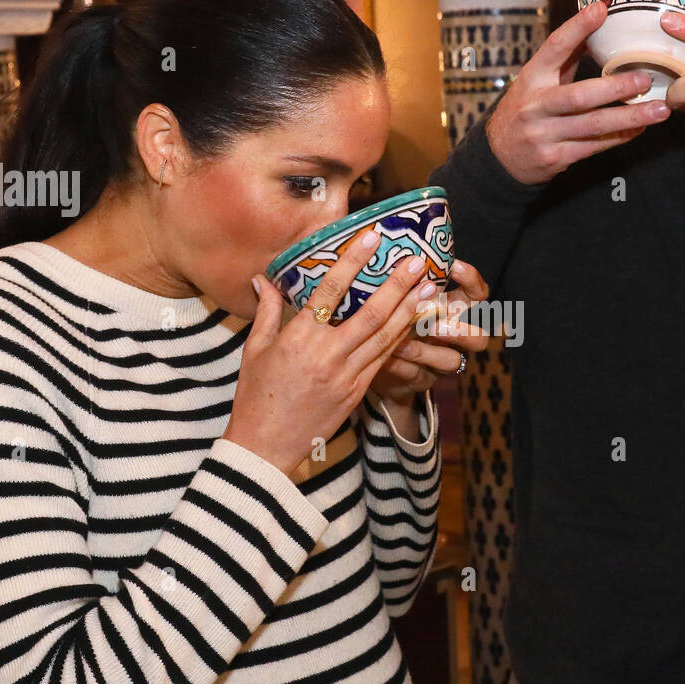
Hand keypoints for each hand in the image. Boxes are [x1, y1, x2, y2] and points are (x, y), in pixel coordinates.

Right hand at [227, 227, 440, 474]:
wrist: (266, 445)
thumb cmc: (256, 395)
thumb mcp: (255, 349)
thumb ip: (267, 311)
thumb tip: (263, 279)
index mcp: (299, 338)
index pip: (331, 291)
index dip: (353, 262)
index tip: (372, 238)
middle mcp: (327, 355)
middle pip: (371, 313)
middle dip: (398, 285)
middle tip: (418, 261)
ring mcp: (346, 375)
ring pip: (385, 337)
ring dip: (409, 310)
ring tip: (429, 288)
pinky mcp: (357, 392)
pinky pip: (383, 360)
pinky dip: (401, 338)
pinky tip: (414, 322)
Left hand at [370, 258, 491, 408]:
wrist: (363, 359)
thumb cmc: (378, 314)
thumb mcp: (387, 290)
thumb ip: (391, 267)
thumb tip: (374, 222)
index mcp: (449, 308)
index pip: (476, 294)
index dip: (471, 281)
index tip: (453, 265)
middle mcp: (450, 336)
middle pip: (479, 338)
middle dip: (460, 331)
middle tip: (435, 323)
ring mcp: (438, 362)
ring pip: (452, 361)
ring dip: (426, 351)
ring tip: (401, 342)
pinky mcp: (420, 381)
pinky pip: (418, 376)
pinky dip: (401, 366)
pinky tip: (384, 359)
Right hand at [486, 1, 668, 183]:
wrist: (500, 158)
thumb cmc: (527, 110)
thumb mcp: (537, 80)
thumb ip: (565, 56)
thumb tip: (597, 21)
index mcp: (531, 78)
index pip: (554, 48)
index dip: (576, 27)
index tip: (601, 9)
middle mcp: (535, 106)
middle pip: (578, 96)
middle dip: (615, 88)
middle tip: (645, 79)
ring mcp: (544, 134)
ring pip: (592, 125)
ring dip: (628, 117)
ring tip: (658, 110)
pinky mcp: (554, 158)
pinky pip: (593, 147)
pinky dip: (619, 137)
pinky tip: (640, 129)